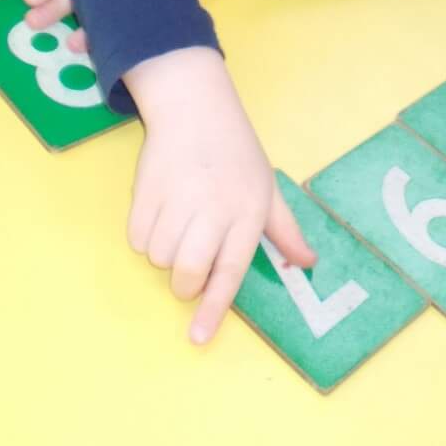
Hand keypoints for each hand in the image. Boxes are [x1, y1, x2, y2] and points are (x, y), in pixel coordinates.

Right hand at [125, 46, 314, 343]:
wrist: (196, 107)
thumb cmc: (237, 152)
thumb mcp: (268, 187)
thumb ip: (285, 230)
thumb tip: (309, 263)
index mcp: (248, 210)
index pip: (231, 271)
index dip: (214, 308)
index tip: (198, 337)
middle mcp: (214, 207)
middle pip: (189, 273)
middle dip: (185, 285)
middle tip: (190, 273)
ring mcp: (178, 198)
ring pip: (159, 258)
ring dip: (165, 254)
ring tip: (179, 223)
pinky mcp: (146, 191)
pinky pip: (136, 238)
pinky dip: (144, 235)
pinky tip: (159, 210)